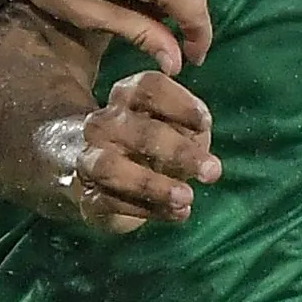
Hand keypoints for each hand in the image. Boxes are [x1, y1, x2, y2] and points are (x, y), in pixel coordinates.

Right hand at [55, 70, 221, 234]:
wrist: (101, 178)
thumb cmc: (150, 145)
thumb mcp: (175, 129)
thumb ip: (191, 130)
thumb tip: (200, 141)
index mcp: (127, 97)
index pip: (149, 88)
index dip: (179, 103)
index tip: (205, 124)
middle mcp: (103, 123)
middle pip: (138, 130)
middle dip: (179, 151)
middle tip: (213, 171)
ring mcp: (90, 159)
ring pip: (112, 168)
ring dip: (153, 185)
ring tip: (187, 198)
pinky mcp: (89, 196)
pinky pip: (113, 203)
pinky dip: (149, 210)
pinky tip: (178, 213)